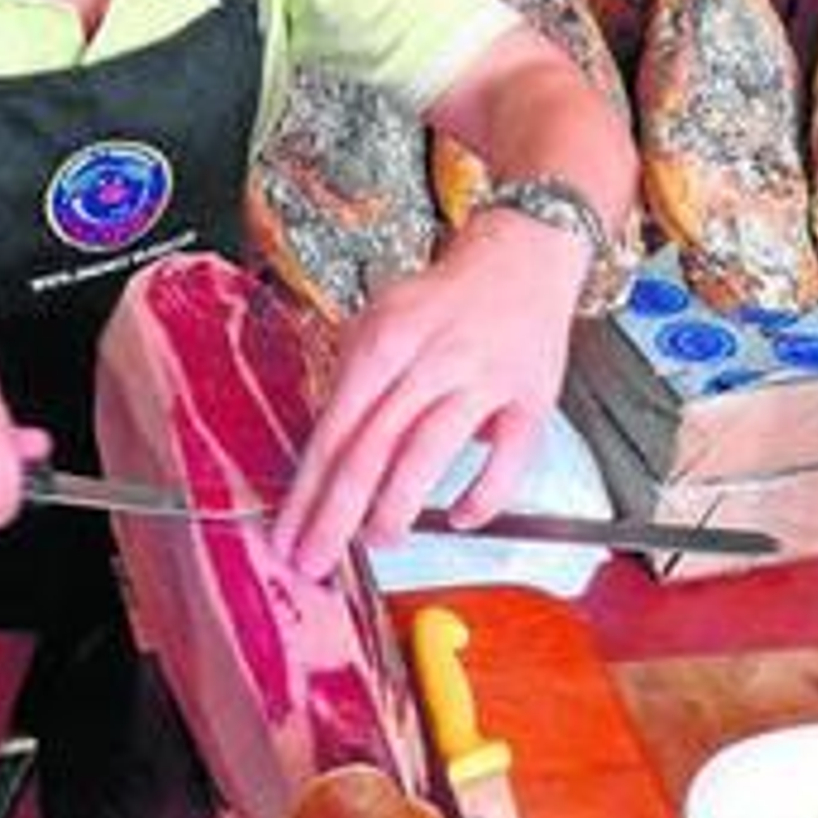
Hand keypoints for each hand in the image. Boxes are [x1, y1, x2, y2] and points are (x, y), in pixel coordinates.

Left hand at [270, 211, 587, 579]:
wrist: (521, 257)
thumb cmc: (443, 302)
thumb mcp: (380, 323)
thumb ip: (353, 385)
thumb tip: (321, 458)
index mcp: (384, 343)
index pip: (334, 429)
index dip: (307, 490)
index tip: (287, 533)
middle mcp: (430, 360)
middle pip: (371, 449)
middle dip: (337, 515)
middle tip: (315, 559)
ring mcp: (482, 380)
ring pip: (428, 453)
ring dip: (396, 507)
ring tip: (377, 540)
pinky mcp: (531, 399)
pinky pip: (507, 460)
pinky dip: (482, 495)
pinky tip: (460, 518)